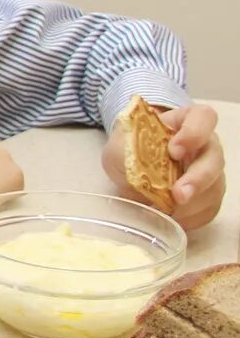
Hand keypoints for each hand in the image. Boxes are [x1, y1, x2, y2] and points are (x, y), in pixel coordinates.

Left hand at [103, 102, 223, 230]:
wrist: (130, 165)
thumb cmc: (129, 147)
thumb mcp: (120, 144)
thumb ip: (127, 149)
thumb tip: (137, 166)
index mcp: (185, 122)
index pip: (203, 118)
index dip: (194, 133)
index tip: (174, 150)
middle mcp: (205, 145)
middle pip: (215, 158)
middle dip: (198, 178)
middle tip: (178, 195)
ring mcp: (210, 171)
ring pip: (215, 187)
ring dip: (193, 204)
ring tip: (166, 211)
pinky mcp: (208, 196)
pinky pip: (209, 209)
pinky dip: (191, 218)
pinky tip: (172, 219)